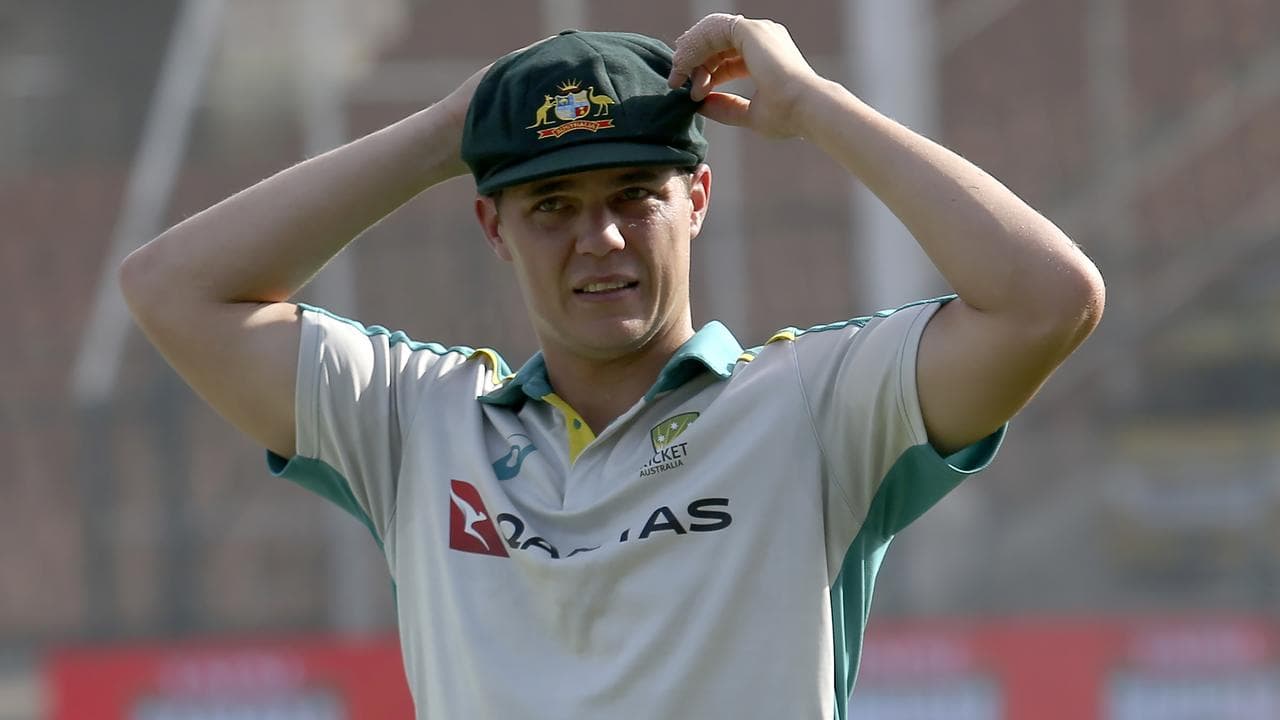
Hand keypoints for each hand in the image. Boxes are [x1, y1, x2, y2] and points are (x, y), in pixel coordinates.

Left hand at [667, 14, 823, 138]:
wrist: (806, 109)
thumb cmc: (788, 116)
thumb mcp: (750, 114)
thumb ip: (726, 108)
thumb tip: (701, 105)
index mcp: (767, 54)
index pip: (726, 56)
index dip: (706, 72)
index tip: (692, 93)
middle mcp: (764, 37)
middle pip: (716, 43)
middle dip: (694, 62)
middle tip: (675, 82)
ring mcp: (758, 31)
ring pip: (711, 35)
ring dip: (691, 56)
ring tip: (677, 78)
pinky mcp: (749, 30)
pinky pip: (711, 31)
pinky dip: (695, 47)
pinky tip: (684, 67)